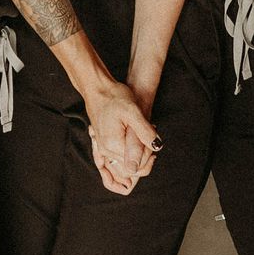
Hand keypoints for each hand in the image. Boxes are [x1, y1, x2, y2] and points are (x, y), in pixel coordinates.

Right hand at [86, 80, 160, 194]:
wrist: (97, 88)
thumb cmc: (114, 97)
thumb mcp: (133, 112)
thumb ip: (144, 132)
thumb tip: (156, 147)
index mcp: (113, 145)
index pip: (136, 166)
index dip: (148, 155)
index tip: (151, 135)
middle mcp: (106, 151)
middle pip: (132, 166)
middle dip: (145, 152)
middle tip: (149, 130)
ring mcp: (104, 149)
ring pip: (127, 161)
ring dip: (139, 149)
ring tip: (142, 129)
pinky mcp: (104, 144)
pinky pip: (121, 155)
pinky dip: (131, 147)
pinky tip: (135, 132)